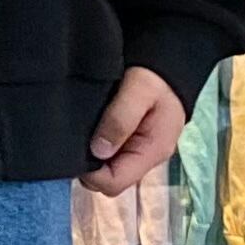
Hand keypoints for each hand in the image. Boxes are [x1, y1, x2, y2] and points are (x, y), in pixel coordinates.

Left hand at [80, 66, 186, 197]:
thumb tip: (98, 151)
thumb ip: (120, 119)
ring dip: (93, 156)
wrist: (169, 62)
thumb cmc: (157, 76)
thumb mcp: (139, 90)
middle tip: (75, 140)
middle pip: (110, 179)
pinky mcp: (133, 141)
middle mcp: (147, 157)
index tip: (74, 152)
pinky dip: (98, 146)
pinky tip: (89, 130)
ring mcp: (140, 150)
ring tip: (81, 133)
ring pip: (109, 168)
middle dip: (90, 167)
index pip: (115, 183)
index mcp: (152, 151)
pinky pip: (111, 154)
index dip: (91, 174)